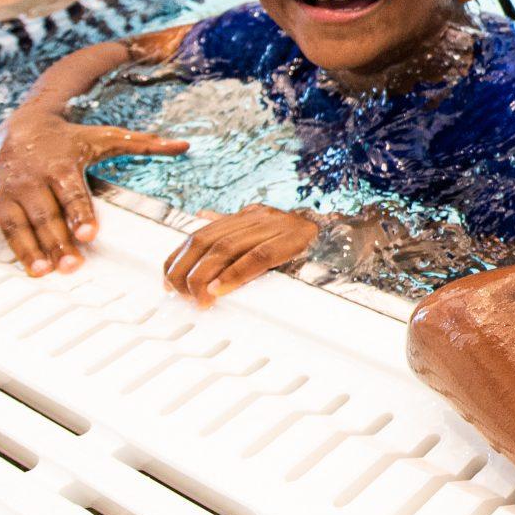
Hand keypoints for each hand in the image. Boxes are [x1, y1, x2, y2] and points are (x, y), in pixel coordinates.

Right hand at [0, 114, 188, 274]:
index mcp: (59, 165)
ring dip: (25, 248)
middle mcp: (28, 178)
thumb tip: (183, 145)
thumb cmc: (66, 139)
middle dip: (57, 241)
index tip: (89, 233)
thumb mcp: (106, 137)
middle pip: (45, 215)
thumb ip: (144, 145)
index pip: (72, 194)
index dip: (80, 214)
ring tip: (39, 270)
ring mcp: (2, 191)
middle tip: (70, 265)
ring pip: (14, 224)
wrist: (20, 122)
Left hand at [163, 205, 320, 304]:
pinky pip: (258, 256)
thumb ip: (233, 227)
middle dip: (187, 271)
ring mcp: (275, 225)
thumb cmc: (303, 240)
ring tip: (199, 298)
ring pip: (226, 248)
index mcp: (247, 215)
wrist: (346, 234)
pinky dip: (235, 275)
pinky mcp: (293, 239)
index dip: (178, 258)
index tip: (168, 282)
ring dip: (206, 276)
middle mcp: (258, 216)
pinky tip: (221, 289)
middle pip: (207, 241)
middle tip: (181, 295)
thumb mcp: (264, 228)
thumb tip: (201, 217)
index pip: (199, 234)